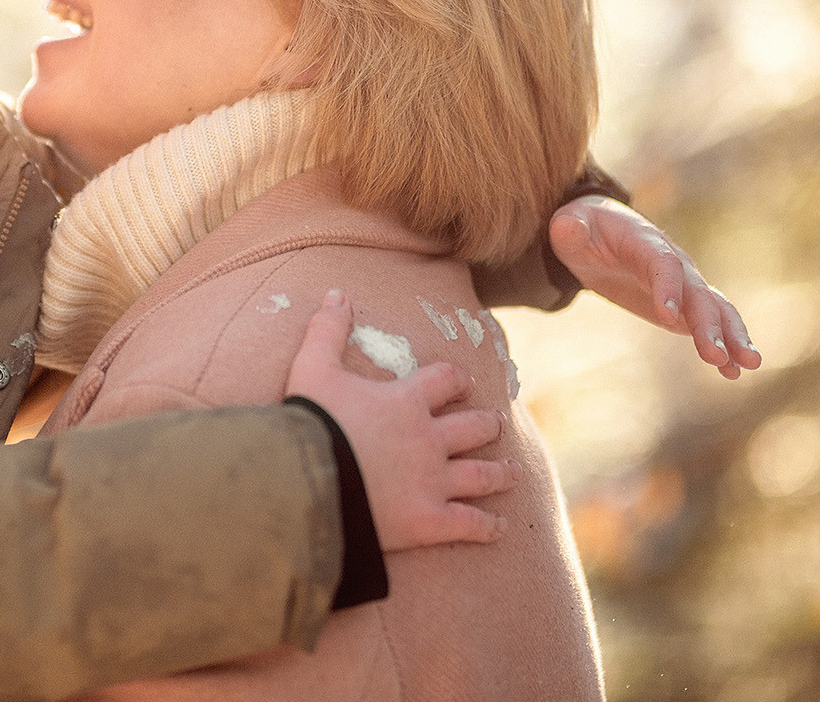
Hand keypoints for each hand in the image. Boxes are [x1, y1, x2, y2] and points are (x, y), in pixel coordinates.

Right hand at [285, 290, 517, 551]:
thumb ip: (327, 329)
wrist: (306, 480)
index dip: (456, 380)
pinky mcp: (429, 521)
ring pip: (481, 474)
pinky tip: (500, 526)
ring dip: (500, 472)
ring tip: (512, 472)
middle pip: (472, 427)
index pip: (446, 381)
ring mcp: (433, 482)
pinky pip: (470, 524)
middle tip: (494, 424)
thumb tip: (337, 292)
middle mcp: (429, 439)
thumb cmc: (310, 422)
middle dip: (486, 424)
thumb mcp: (313, 367)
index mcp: (407, 401)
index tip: (462, 382)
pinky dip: (488, 525)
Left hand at [549, 196, 760, 378]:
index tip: (668, 318)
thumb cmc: (581, 228)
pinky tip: (733, 371)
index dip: (667, 287)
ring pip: (714, 308)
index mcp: (644, 241)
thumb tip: (568, 230)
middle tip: (716, 355)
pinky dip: (723, 344)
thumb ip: (569, 229)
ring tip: (746, 365)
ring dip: (731, 335)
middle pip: (696, 292)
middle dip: (708, 324)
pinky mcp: (682, 305)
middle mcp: (672, 262)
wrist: (597, 232)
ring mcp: (682, 284)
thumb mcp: (568, 225)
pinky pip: (708, 323)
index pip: (662, 263)